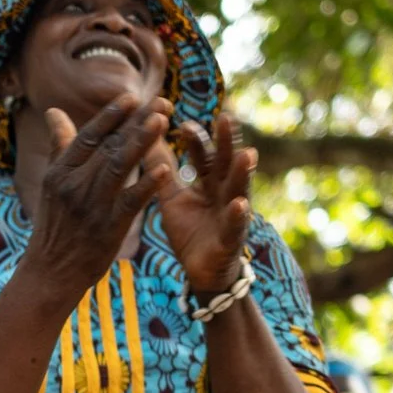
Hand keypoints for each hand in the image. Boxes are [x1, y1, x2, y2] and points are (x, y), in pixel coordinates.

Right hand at [22, 95, 172, 293]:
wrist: (50, 273)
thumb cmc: (54, 227)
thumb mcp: (51, 184)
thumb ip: (59, 147)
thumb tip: (53, 112)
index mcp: (61, 172)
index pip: (89, 136)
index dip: (111, 116)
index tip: (133, 97)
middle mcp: (74, 184)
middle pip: (109, 146)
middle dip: (137, 122)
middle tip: (162, 101)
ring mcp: (91, 205)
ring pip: (119, 166)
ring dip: (142, 142)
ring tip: (163, 120)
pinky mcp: (108, 227)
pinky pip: (131, 202)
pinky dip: (147, 185)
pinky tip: (166, 169)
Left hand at [158, 114, 256, 296]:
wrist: (200, 273)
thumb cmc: (190, 232)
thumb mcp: (171, 199)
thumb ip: (161, 173)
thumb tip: (146, 140)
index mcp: (207, 183)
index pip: (202, 154)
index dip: (195, 139)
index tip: (183, 122)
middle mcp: (223, 193)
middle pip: (224, 164)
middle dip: (226, 143)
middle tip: (226, 119)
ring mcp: (231, 214)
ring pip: (238, 189)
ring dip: (242, 173)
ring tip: (247, 154)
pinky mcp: (231, 238)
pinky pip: (235, 225)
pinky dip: (238, 215)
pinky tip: (240, 204)